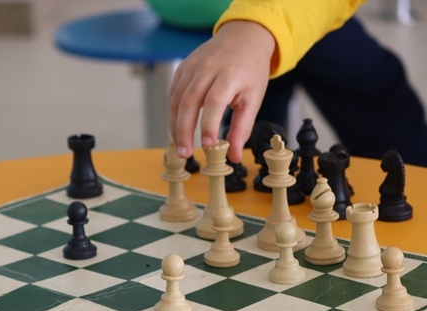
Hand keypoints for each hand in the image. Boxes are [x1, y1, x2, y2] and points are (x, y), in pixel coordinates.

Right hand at [169, 20, 275, 162]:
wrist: (243, 37)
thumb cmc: (250, 70)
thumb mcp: (253, 98)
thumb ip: (242, 128)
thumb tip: (234, 157)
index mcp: (229, 74)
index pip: (214, 101)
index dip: (208, 124)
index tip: (207, 145)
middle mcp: (207, 68)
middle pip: (189, 102)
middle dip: (184, 131)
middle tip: (185, 153)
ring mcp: (192, 66)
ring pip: (176, 99)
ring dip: (175, 125)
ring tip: (180, 146)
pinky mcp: (182, 67)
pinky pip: (173, 93)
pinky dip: (173, 113)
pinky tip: (177, 128)